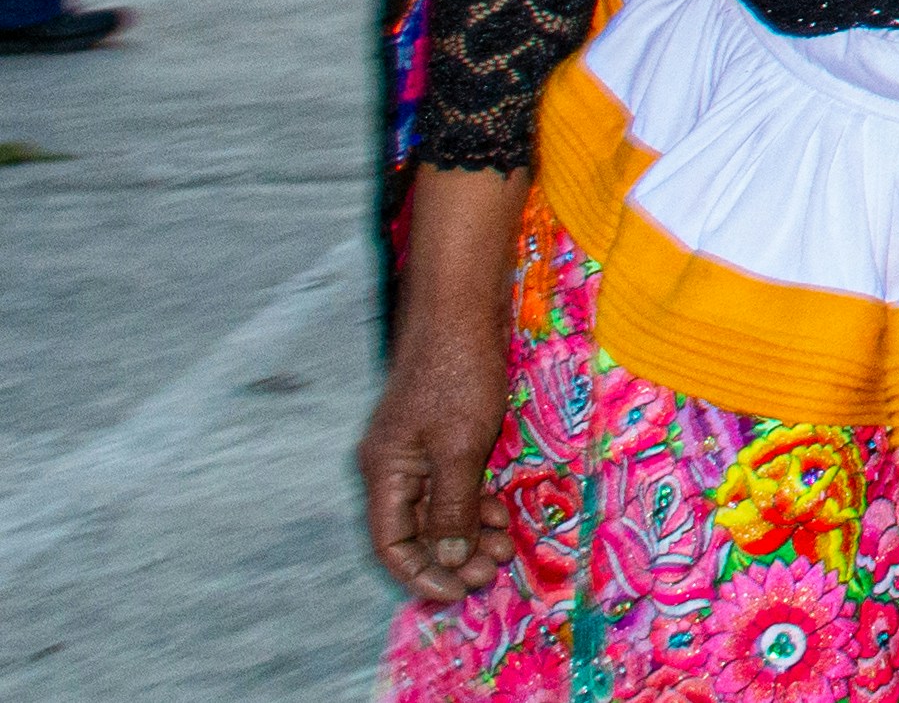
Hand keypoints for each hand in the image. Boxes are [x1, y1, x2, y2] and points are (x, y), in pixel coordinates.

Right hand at [358, 172, 525, 603]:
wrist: (463, 308)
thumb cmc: (458, 375)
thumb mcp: (459, 448)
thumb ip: (453, 507)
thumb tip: (450, 559)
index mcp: (385, 473)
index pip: (390, 544)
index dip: (421, 574)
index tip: (458, 593)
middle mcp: (394, 465)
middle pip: (415, 531)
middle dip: (453, 557)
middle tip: (495, 571)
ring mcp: (417, 447)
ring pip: (439, 508)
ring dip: (471, 532)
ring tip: (509, 548)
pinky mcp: (442, 430)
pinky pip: (454, 482)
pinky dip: (477, 501)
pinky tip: (506, 513)